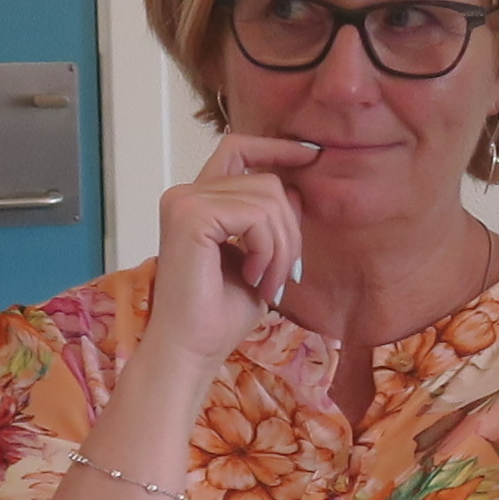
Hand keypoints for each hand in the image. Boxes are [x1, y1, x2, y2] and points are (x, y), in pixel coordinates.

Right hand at [148, 136, 320, 365]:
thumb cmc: (219, 316)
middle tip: (287, 276)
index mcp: (198, 202)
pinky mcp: (190, 215)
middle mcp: (185, 194)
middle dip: (290, 230)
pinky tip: (254, 278)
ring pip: (268, 198)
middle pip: (266, 180)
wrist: (192, 350)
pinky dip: (268, 251)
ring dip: (282, 248)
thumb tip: (297, 189)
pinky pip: (256, 216)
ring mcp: (185, 201)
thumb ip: (272, 223)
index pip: (239, 148)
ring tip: (268, 283)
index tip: (313, 156)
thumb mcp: (261, 261)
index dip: (277, 148)